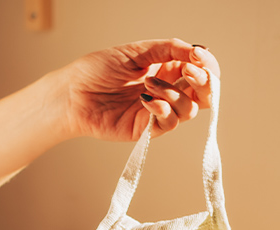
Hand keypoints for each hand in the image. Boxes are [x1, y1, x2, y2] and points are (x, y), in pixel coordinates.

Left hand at [54, 39, 220, 140]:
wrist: (72, 94)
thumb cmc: (97, 70)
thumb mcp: (137, 51)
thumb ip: (169, 49)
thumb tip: (199, 50)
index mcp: (167, 69)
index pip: (201, 71)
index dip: (207, 65)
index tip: (198, 55)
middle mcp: (167, 91)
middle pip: (204, 94)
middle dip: (204, 82)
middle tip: (190, 71)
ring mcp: (158, 112)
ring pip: (190, 110)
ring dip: (175, 94)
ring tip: (148, 84)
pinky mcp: (146, 130)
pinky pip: (169, 124)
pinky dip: (163, 110)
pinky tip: (146, 99)